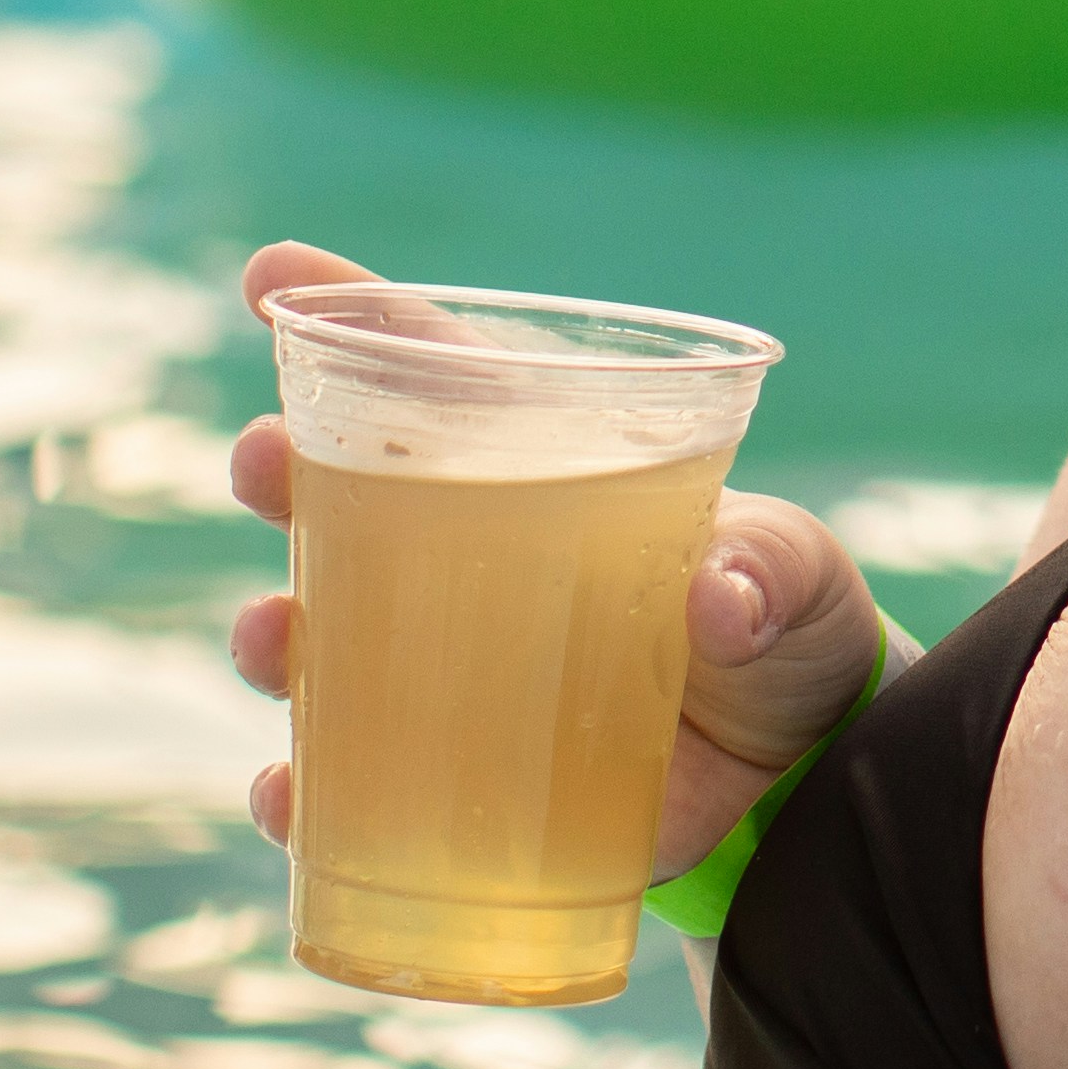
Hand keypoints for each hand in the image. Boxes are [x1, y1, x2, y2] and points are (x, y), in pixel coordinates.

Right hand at [219, 239, 893, 880]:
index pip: (441, 374)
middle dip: (283, 469)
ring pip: (324, 641)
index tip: (272, 274)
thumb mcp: (799, 577)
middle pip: (348, 497)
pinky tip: (285, 792)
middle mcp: (481, 561)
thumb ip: (767, 570)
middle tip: (262, 458)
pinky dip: (300, 793)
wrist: (805, 775)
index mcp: (553, 469)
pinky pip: (351, 790)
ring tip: (273, 635)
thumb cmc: (788, 629)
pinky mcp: (460, 784)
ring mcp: (458, 674)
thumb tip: (720, 603)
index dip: (356, 316)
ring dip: (275, 632)